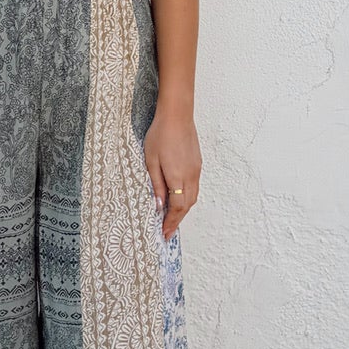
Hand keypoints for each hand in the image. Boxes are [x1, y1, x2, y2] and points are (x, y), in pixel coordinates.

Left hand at [144, 110, 200, 240]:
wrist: (177, 115)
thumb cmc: (160, 135)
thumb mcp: (151, 161)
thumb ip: (156, 184)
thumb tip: (159, 205)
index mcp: (178, 177)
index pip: (177, 208)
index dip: (171, 222)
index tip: (164, 233)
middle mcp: (191, 176)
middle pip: (187, 206)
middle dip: (177, 220)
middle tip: (167, 230)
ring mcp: (196, 170)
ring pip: (192, 197)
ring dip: (183, 210)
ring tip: (171, 218)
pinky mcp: (197, 164)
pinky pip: (194, 187)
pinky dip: (187, 198)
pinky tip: (178, 198)